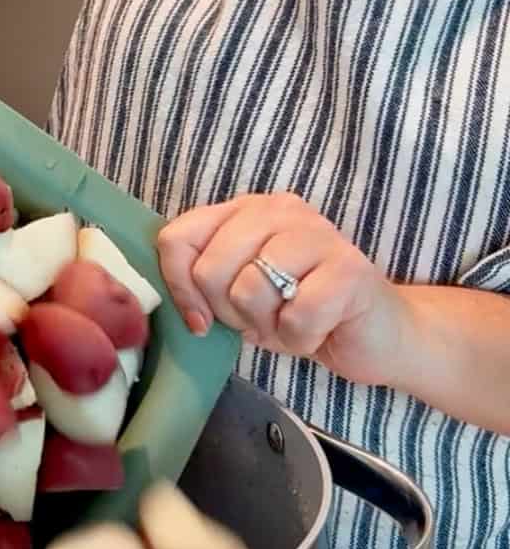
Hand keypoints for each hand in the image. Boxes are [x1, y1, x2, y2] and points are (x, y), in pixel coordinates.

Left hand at [156, 192, 409, 385]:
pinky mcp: (349, 269)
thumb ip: (204, 280)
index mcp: (247, 210)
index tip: (199, 319)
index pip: (178, 237)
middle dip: (229, 312)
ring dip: (267, 326)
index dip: (179, 286)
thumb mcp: (240, 295)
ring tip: (291, 320)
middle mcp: (281, 211)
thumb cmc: (301, 313)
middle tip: (262, 319)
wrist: (377, 335)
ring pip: (249, 290)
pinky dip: (301, 338)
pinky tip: (319, 329)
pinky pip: (296, 316)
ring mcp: (318, 234)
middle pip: (210, 267)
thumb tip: (172, 294)